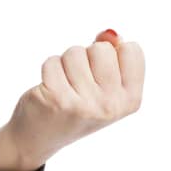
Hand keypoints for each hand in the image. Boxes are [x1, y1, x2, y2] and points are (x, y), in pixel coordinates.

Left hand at [1, 28, 144, 170]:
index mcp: (130, 100)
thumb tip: (110, 33)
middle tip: (78, 82)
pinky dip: (48, 69)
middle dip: (85, 56)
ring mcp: (84, 105)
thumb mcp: (103, 84)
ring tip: (63, 85)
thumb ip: (112, 55)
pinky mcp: (57, 100)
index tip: (100, 75)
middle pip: (101, 48)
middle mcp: (111, 105)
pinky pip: (52, 61)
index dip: (112, 54)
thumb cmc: (75, 104)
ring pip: (75, 52)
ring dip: (65, 62)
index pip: (131, 49)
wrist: (39, 137)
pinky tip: (49, 89)